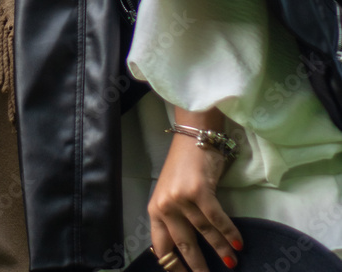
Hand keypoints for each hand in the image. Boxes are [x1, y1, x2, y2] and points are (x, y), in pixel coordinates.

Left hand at [149, 110, 242, 271]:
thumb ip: (174, 218)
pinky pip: (216, 218)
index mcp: (155, 209)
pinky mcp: (198, 191)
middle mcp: (165, 206)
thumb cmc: (183, 166)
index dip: (173, 266)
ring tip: (231, 263)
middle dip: (197, 266)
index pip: (162, 246)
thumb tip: (186, 249)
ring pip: (203, 233)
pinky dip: (229, 233)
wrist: (193, 136)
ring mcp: (181, 198)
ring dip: (220, 250)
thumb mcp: (171, 194)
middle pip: (183, 245)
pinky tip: (238, 243)